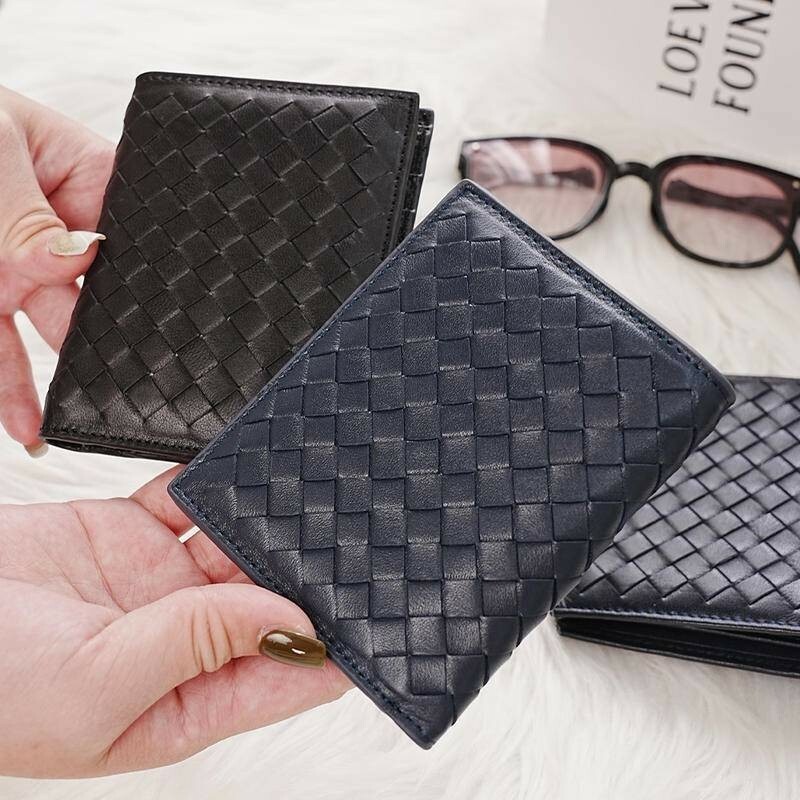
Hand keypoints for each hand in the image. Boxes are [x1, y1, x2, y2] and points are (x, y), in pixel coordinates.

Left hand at [0, 86, 114, 452]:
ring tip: (51, 420)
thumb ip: (26, 216)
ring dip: (47, 378)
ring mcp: (19, 263)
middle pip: (91, 293)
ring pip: (43, 326)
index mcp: (82, 177)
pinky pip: (1, 342)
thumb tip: (77, 256)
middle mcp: (56, 226)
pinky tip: (21, 418)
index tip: (143, 322)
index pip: (128, 235)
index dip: (140, 279)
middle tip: (103, 382)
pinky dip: (8, 383)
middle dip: (93, 338)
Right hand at [0, 468, 349, 777]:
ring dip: (269, 520)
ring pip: (236, 543)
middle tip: (360, 528)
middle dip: (309, 569)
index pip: (284, 676)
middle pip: (271, 599)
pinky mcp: (130, 532)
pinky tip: (250, 462)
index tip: (380, 610)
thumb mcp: (95, 688)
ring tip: (319, 488)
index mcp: (183, 701)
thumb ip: (196, 647)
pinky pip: (187, 498)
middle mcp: (184, 640)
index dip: (336, 646)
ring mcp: (159, 583)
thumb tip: (291, 623)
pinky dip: (215, 480)